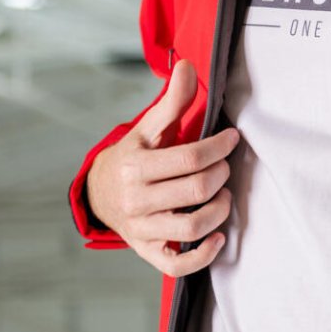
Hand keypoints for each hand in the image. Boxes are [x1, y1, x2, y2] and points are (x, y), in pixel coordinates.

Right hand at [86, 58, 239, 274]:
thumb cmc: (131, 157)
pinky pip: (177, 264)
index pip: (189, 158)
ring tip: (224, 195)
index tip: (232, 139)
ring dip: (218, 211)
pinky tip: (218, 236)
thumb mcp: (145, 129)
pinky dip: (203, 254)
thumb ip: (170, 102)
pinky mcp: (147, 251)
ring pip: (190, 229)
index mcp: (135, 166)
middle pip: (195, 192)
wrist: (98, 193)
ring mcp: (141, 229)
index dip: (219, 147)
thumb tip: (188, 66)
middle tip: (226, 166)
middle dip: (221, 175)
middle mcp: (136, 200)